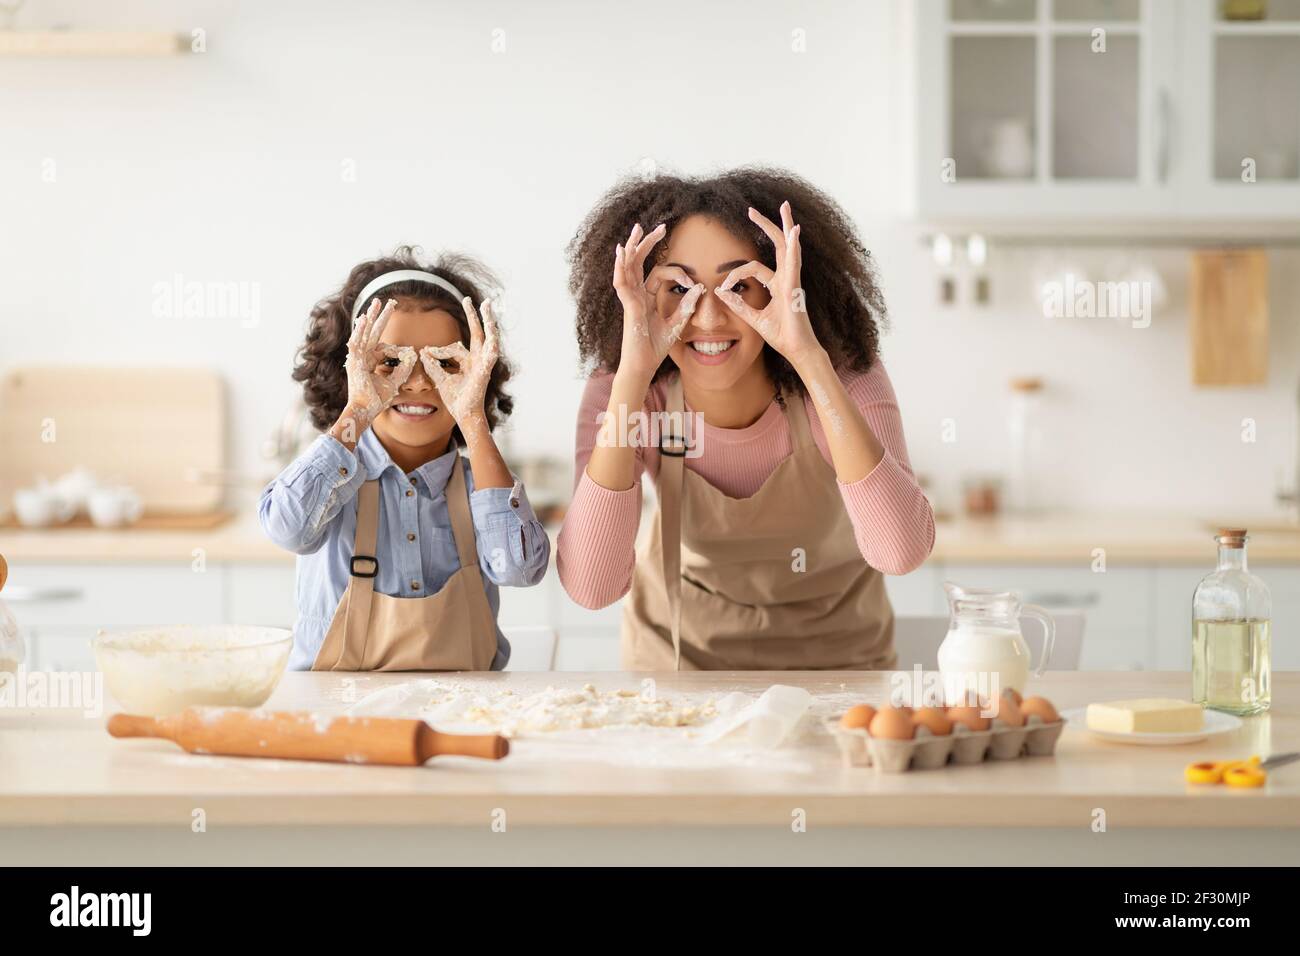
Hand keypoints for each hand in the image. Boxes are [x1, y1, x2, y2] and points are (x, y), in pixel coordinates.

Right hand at [338, 298, 416, 438]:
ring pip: (364, 333)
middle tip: (389, 301)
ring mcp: (357, 359)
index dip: (393, 341)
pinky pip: (357, 343)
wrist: (366, 410)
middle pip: (373, 332)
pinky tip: (366, 318)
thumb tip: (412, 356)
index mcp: (370, 360)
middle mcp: (363, 357)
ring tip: (376, 302)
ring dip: (371, 317)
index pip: (380, 342)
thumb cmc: (377, 400)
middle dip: (381, 316)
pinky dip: (361, 330)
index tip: (406, 346)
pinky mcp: (354, 362)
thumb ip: (403, 370)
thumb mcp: (394, 382)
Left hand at [420, 296, 498, 436]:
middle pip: (478, 333)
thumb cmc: (455, 400)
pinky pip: (491, 356)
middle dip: (475, 316)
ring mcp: (483, 365)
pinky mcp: (485, 372)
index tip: (426, 350)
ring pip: (488, 339)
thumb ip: (433, 365)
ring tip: (487, 308)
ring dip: (488, 323)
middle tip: (471, 298)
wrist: (464, 415)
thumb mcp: (440, 378)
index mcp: (469, 361)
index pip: (456, 345)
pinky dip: (492, 344)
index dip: (438, 349)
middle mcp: (478, 360)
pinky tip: (493, 334)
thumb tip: (422, 352)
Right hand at [612, 222, 704, 383]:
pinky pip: (623, 284)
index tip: (691, 281)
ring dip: (631, 248)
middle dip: (647, 244)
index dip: (677, 272)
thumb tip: (700, 287)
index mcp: (647, 298)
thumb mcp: (677, 324)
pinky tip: (621, 253)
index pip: (659, 274)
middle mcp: (636, 296)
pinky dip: (620, 268)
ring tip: (636, 230)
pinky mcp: (629, 308)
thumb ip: (687, 306)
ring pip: (628, 268)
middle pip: (639, 263)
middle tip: (659, 227)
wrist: (644, 366)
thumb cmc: (655, 348)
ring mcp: (631, 300)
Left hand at [713, 201, 823, 366]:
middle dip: (766, 225)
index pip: (753, 268)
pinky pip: (794, 263)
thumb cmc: (781, 335)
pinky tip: (794, 230)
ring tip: (784, 206)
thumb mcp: (753, 318)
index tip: (723, 287)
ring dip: (785, 225)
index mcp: (777, 284)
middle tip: (752, 210)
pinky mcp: (794, 287)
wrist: (796, 349)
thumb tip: (720, 292)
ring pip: (788, 246)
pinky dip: (794, 246)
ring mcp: (792, 280)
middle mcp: (786, 278)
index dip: (735, 274)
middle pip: (777, 245)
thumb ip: (738, 305)